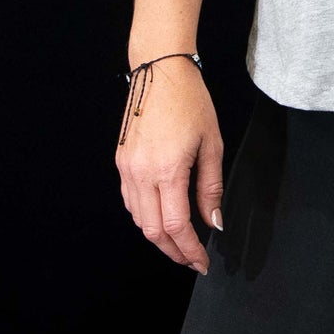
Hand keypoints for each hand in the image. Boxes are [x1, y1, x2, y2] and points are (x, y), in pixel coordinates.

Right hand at [115, 56, 224, 274]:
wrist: (160, 71)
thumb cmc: (190, 101)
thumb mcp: (211, 143)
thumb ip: (211, 187)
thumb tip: (213, 222)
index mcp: (168, 170)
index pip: (177, 227)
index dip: (191, 251)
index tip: (203, 263)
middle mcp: (142, 173)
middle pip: (154, 231)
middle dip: (174, 252)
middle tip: (193, 259)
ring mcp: (127, 168)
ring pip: (139, 220)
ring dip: (159, 237)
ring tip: (180, 242)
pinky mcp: (121, 162)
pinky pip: (130, 201)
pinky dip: (145, 217)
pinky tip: (162, 216)